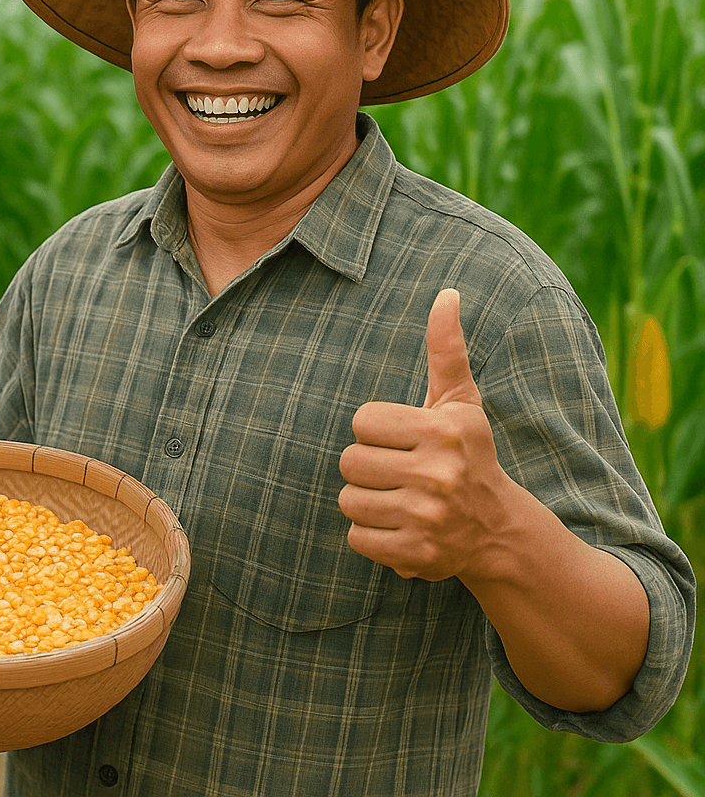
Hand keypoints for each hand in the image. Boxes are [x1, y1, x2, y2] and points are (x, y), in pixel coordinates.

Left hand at [338, 288, 515, 581]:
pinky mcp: (417, 554)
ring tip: (400, 500)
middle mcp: (439, 473)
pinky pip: (357, 538)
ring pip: (349, 500)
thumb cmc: (467, 454)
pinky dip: (372, 536)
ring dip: (367, 502)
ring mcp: (428, 517)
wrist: (498, 531)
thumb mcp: (460, 402)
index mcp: (444, 430)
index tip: (405, 442)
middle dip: (368, 467)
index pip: (362, 422)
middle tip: (400, 474)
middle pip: (350, 462)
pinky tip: (401, 528)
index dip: (377, 432)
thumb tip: (447, 292)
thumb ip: (447, 349)